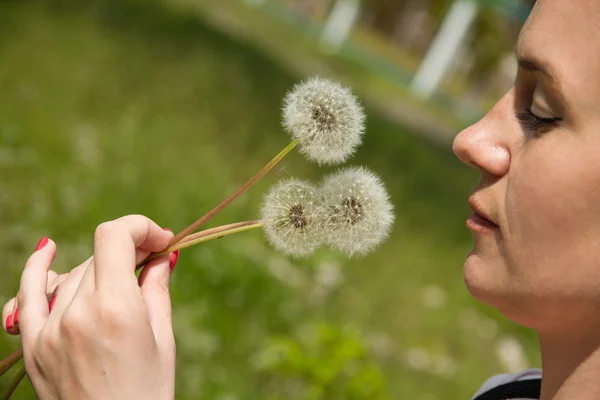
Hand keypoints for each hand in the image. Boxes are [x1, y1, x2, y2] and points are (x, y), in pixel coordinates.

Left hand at [2, 215, 178, 399]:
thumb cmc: (149, 393)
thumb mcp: (162, 339)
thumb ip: (157, 288)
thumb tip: (161, 256)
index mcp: (115, 309)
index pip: (114, 237)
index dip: (140, 227)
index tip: (161, 240)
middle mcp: (75, 313)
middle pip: (99, 256)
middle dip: (130, 251)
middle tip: (152, 262)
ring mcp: (49, 330)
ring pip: (74, 274)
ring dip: (101, 268)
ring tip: (122, 279)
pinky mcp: (34, 346)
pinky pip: (27, 296)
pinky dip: (38, 270)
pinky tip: (49, 251)